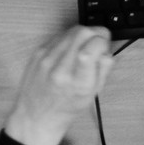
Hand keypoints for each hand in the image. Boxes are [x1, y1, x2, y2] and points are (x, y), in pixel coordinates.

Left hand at [4, 25, 113, 144]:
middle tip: (97, 44)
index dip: (103, 42)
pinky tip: (70, 51)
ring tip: (84, 48)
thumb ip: (103, 70)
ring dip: (84, 34)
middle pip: (83, 32)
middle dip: (96, 33)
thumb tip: (106, 50)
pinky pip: (61, 35)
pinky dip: (70, 38)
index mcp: (78, 82)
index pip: (92, 47)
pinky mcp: (38, 52)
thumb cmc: (66, 106)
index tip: (104, 48)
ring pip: (72, 30)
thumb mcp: (93, 94)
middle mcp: (61, 69)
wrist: (37, 114)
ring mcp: (47, 59)